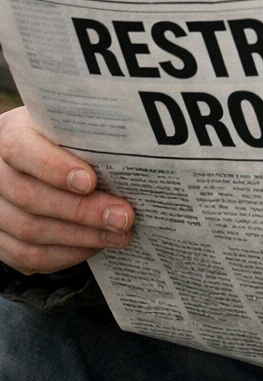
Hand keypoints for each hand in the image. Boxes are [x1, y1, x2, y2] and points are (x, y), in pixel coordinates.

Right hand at [0, 106, 134, 275]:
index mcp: (8, 135)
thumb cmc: (60, 138)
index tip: (90, 181)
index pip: (20, 150)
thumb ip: (85, 132)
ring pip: (29, 232)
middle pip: (30, 197)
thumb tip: (132, 148)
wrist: (34, 161)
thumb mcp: (67, 124)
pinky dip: (65, 255)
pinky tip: (95, 246)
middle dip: (81, 211)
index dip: (54, 167)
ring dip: (80, 238)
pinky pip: (26, 256)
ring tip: (118, 235)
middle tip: (123, 217)